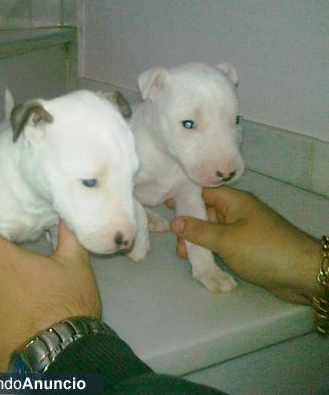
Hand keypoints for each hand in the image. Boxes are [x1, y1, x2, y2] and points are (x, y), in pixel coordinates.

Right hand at [170, 186, 320, 303]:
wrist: (301, 274)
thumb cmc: (263, 250)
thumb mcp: (226, 240)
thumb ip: (198, 231)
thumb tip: (174, 222)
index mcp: (234, 201)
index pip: (202, 191)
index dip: (183, 196)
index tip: (163, 206)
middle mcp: (237, 211)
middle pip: (204, 211)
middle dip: (187, 225)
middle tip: (174, 242)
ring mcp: (242, 229)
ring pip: (211, 230)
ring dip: (196, 240)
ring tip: (184, 255)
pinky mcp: (245, 247)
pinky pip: (220, 243)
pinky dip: (208, 249)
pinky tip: (198, 260)